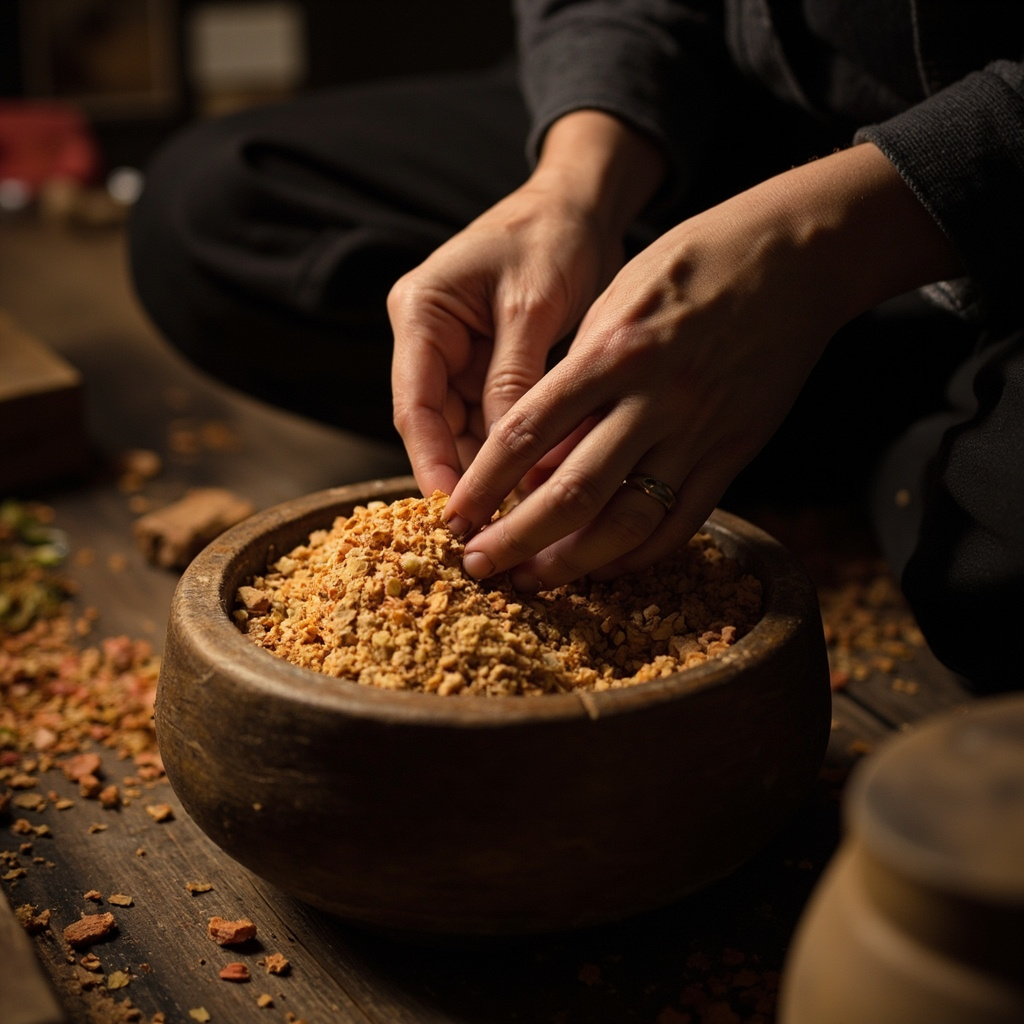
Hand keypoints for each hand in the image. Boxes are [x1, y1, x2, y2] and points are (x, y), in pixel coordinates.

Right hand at [387, 182, 616, 497]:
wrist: (580, 205)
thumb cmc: (553, 236)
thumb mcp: (533, 307)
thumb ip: (515, 380)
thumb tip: (509, 461)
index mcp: (421, 313)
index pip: (413, 405)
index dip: (430, 465)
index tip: (454, 515)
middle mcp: (428, 340)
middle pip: (433, 427)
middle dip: (460, 478)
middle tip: (488, 532)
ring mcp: (455, 355)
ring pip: (463, 431)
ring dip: (486, 473)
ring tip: (513, 521)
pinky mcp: (486, 366)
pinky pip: (491, 420)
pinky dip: (510, 453)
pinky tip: (531, 486)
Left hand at [444, 143, 963, 590]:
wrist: (792, 259)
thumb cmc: (689, 266)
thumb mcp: (614, 300)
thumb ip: (573, 377)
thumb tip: (532, 457)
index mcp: (610, 352)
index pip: (525, 434)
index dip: (481, 485)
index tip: (452, 517)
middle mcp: (652, 399)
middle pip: (570, 493)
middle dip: (516, 540)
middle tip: (479, 567)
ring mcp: (698, 431)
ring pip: (627, 521)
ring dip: (574, 562)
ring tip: (535, 580)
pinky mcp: (734, 451)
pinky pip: (683, 520)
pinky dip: (641, 554)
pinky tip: (607, 567)